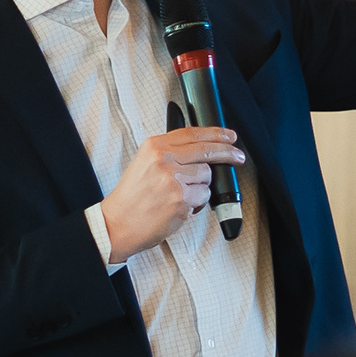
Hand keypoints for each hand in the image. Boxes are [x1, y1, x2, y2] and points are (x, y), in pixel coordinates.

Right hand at [101, 126, 246, 259]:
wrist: (117, 223)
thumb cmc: (131, 198)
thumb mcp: (144, 164)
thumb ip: (170, 153)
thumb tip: (200, 149)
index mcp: (154, 147)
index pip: (192, 133)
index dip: (216, 133)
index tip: (229, 136)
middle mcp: (164, 160)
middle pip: (206, 150)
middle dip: (227, 153)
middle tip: (237, 156)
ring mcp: (174, 180)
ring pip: (206, 176)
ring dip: (200, 187)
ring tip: (181, 195)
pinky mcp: (181, 200)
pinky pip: (203, 197)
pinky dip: (197, 203)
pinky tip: (179, 206)